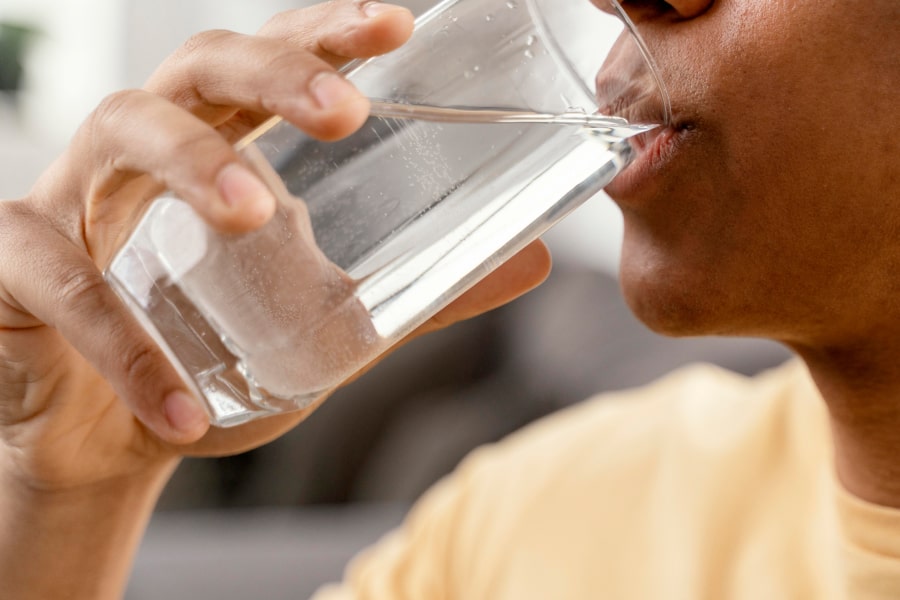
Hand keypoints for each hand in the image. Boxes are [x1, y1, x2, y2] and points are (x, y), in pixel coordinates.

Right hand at [0, 1, 550, 497]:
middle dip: (273, 71)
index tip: (398, 22)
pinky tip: (186, 412)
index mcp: (224, 146)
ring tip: (258, 217)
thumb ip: (420, 293)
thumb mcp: (330, 325)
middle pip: (200, 66)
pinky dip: (126, 348)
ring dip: (194, 166)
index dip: (326, 32)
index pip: (276, 64)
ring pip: (120, 134)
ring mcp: (74, 198)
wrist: (114, 441)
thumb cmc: (219, 357)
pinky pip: (62, 284)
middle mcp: (148, 151)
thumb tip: (534, 261)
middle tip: (345, 110)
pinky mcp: (14, 267)